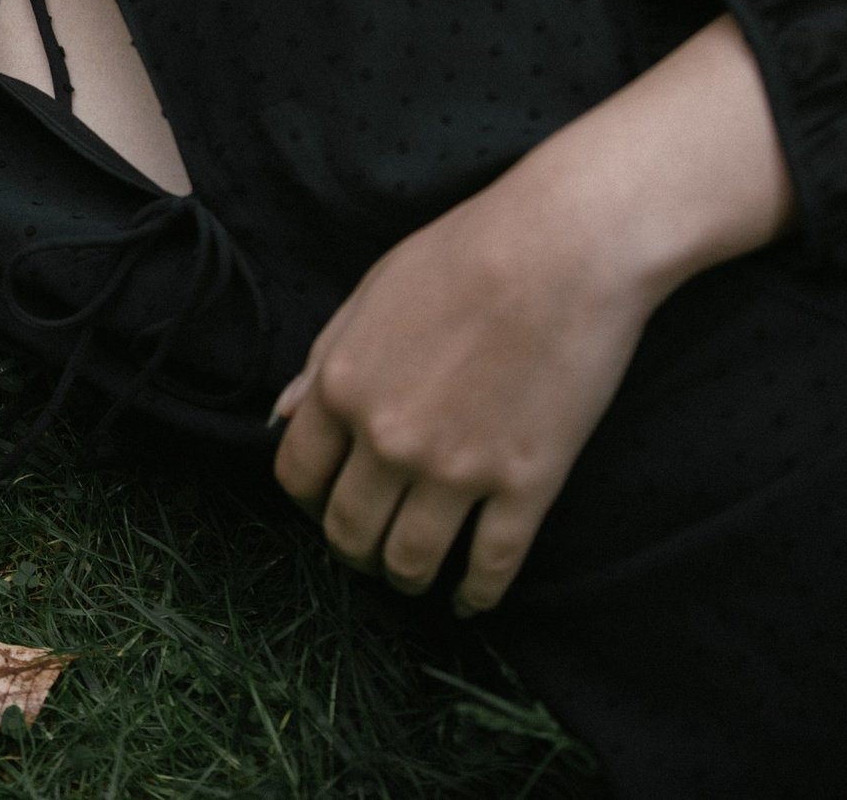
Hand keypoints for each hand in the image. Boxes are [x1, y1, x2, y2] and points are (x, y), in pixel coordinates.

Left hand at [270, 14, 793, 613]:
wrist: (565, 247)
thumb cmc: (465, 253)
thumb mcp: (370, 294)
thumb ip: (324, 359)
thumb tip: (281, 413)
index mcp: (341, 386)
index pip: (296, 476)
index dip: (308, 499)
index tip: (326, 503)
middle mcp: (388, 439)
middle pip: (348, 529)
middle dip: (353, 547)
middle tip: (369, 548)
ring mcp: (457, 469)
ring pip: (409, 560)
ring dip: (405, 577)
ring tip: (416, 577)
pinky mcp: (526, 485)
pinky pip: (489, 566)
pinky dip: (474, 595)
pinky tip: (470, 599)